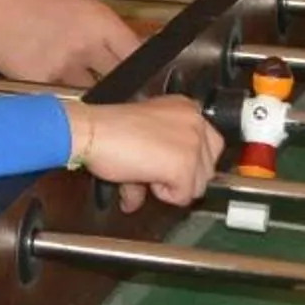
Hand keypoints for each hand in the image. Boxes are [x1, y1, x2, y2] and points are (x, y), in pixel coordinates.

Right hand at [0, 0, 140, 87]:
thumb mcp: (76, 2)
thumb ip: (100, 26)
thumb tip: (124, 47)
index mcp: (98, 21)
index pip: (136, 52)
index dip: (146, 67)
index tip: (148, 77)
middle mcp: (86, 45)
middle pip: (119, 76)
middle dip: (126, 87)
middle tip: (130, 97)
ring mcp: (64, 67)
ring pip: (94, 93)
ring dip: (98, 97)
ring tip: (102, 104)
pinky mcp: (43, 84)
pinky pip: (65, 97)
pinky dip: (69, 99)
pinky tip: (70, 101)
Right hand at [71, 96, 221, 211]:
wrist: (95, 132)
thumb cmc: (109, 128)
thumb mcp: (145, 133)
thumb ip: (161, 154)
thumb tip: (161, 178)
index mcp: (187, 108)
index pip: (210, 145)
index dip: (190, 162)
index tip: (174, 167)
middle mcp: (196, 122)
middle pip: (207, 168)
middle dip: (182, 178)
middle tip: (153, 175)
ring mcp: (193, 144)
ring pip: (198, 185)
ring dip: (170, 187)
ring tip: (145, 173)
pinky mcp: (185, 166)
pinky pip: (183, 196)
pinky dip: (163, 195)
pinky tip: (145, 177)